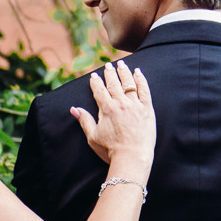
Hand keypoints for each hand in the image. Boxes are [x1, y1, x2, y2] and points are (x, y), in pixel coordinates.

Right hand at [70, 60, 154, 180]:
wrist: (132, 157)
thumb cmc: (111, 150)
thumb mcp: (93, 137)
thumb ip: (84, 121)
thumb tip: (73, 109)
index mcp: (106, 109)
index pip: (99, 90)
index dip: (96, 82)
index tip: (94, 76)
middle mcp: (120, 103)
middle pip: (114, 84)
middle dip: (110, 73)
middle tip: (108, 65)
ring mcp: (135, 105)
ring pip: (129, 83)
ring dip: (124, 72)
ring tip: (122, 64)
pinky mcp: (147, 109)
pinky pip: (144, 90)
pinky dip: (141, 80)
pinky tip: (138, 72)